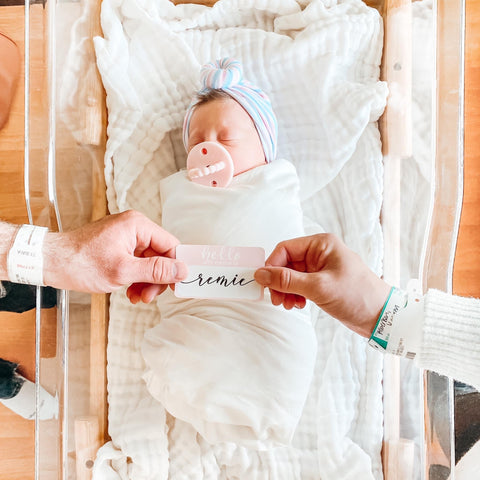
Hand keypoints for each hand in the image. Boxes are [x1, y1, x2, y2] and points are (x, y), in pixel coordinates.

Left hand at [42, 210, 187, 302]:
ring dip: (146, 282)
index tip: (178, 285)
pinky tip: (130, 291)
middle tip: (149, 296)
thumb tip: (181, 270)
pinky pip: (136, 262)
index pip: (170, 245)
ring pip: (148, 262)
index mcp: (137, 225)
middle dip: (156, 278)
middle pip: (160, 255)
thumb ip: (155, 271)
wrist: (51, 264)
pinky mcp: (118, 246)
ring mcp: (125, 237)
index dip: (175, 267)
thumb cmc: (80, 263)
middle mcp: (134, 227)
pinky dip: (136, 278)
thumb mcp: (123, 271)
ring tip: (137, 297)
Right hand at [254, 234, 390, 336]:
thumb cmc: (356, 295)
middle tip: (277, 300)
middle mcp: (320, 253)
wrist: (381, 316)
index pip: (285, 249)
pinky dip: (295, 294)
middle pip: (286, 263)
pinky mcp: (322, 282)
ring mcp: (321, 268)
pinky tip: (298, 305)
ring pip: (291, 275)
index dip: (272, 266)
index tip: (265, 284)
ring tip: (289, 305)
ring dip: (286, 290)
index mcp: (321, 244)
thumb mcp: (318, 287)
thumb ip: (287, 280)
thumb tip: (260, 274)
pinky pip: (300, 285)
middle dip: (279, 282)